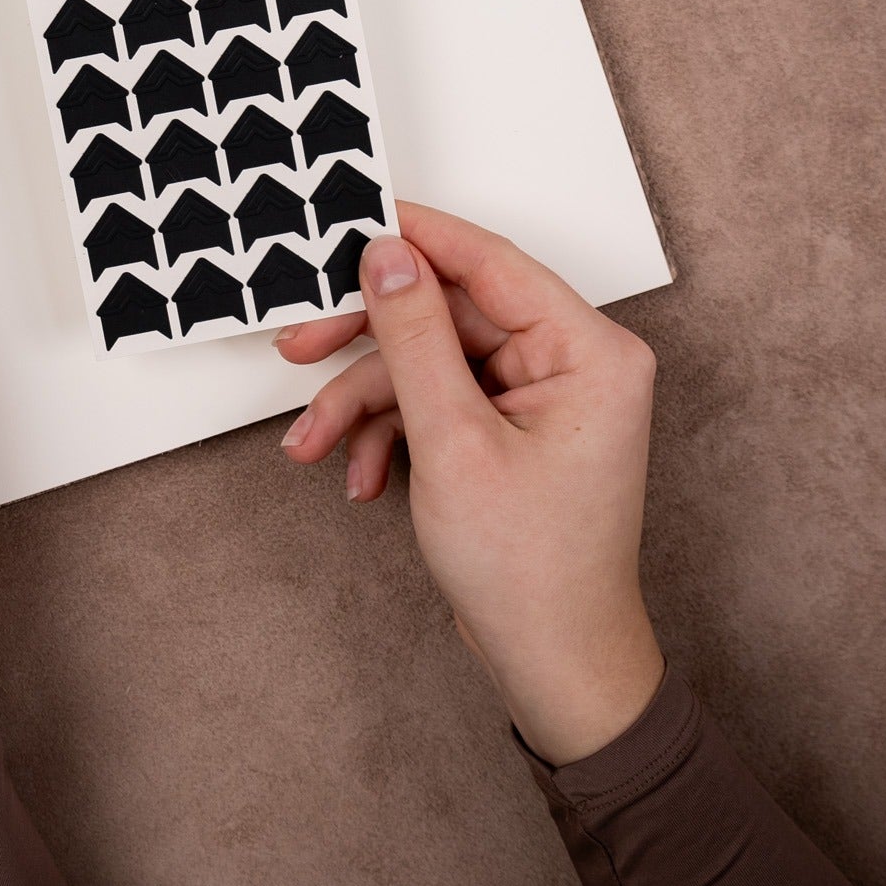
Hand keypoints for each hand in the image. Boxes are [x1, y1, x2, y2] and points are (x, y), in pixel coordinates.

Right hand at [276, 203, 663, 764]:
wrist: (554, 665)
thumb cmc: (533, 571)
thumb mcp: (453, 440)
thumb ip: (413, 337)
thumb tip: (386, 256)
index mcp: (588, 351)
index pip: (487, 261)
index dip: (412, 238)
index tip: (347, 220)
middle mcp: (571, 362)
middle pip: (444, 313)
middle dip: (365, 344)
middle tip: (298, 344)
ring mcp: (538, 396)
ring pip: (426, 361)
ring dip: (362, 402)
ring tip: (312, 442)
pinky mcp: (508, 427)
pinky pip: (433, 399)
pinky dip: (387, 431)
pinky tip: (360, 475)